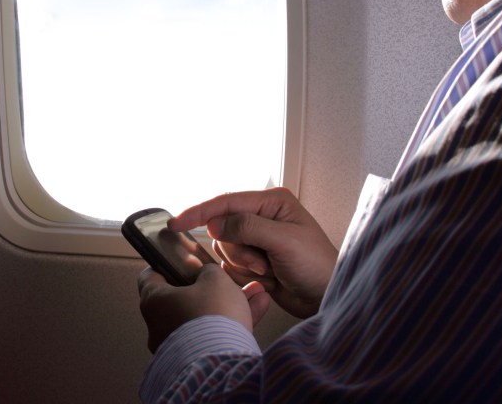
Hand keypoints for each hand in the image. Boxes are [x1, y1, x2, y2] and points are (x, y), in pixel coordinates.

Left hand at [137, 264, 269, 352]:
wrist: (222, 362)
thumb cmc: (213, 312)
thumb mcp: (215, 279)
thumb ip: (209, 271)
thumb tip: (207, 274)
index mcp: (154, 301)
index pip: (150, 276)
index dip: (166, 264)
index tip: (183, 260)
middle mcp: (159, 325)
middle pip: (182, 298)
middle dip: (209, 286)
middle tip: (227, 277)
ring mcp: (176, 345)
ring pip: (203, 317)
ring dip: (227, 303)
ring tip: (255, 291)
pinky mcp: (195, 360)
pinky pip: (213, 336)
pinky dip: (232, 323)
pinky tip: (259, 307)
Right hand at [170, 188, 338, 317]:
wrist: (326, 297)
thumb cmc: (315, 265)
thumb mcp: (284, 241)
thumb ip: (248, 227)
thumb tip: (215, 223)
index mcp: (272, 202)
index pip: (226, 202)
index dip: (199, 212)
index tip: (175, 224)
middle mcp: (262, 217)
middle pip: (222, 230)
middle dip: (239, 252)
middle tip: (264, 264)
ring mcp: (256, 240)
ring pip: (225, 250)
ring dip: (243, 266)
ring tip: (269, 272)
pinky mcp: (254, 260)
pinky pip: (230, 267)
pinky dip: (245, 277)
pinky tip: (268, 280)